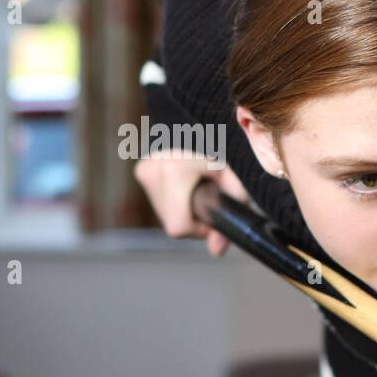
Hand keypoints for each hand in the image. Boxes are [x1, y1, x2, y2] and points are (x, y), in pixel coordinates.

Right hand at [133, 151, 251, 255]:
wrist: (202, 125)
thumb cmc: (225, 152)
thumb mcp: (235, 183)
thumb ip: (229, 216)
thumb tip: (216, 251)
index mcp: (174, 171)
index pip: (179, 228)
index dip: (199, 230)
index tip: (213, 217)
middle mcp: (153, 170)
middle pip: (173, 223)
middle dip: (194, 220)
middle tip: (210, 201)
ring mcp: (144, 170)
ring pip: (166, 215)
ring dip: (184, 211)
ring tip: (199, 189)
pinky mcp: (142, 171)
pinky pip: (161, 202)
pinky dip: (176, 202)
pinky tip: (187, 186)